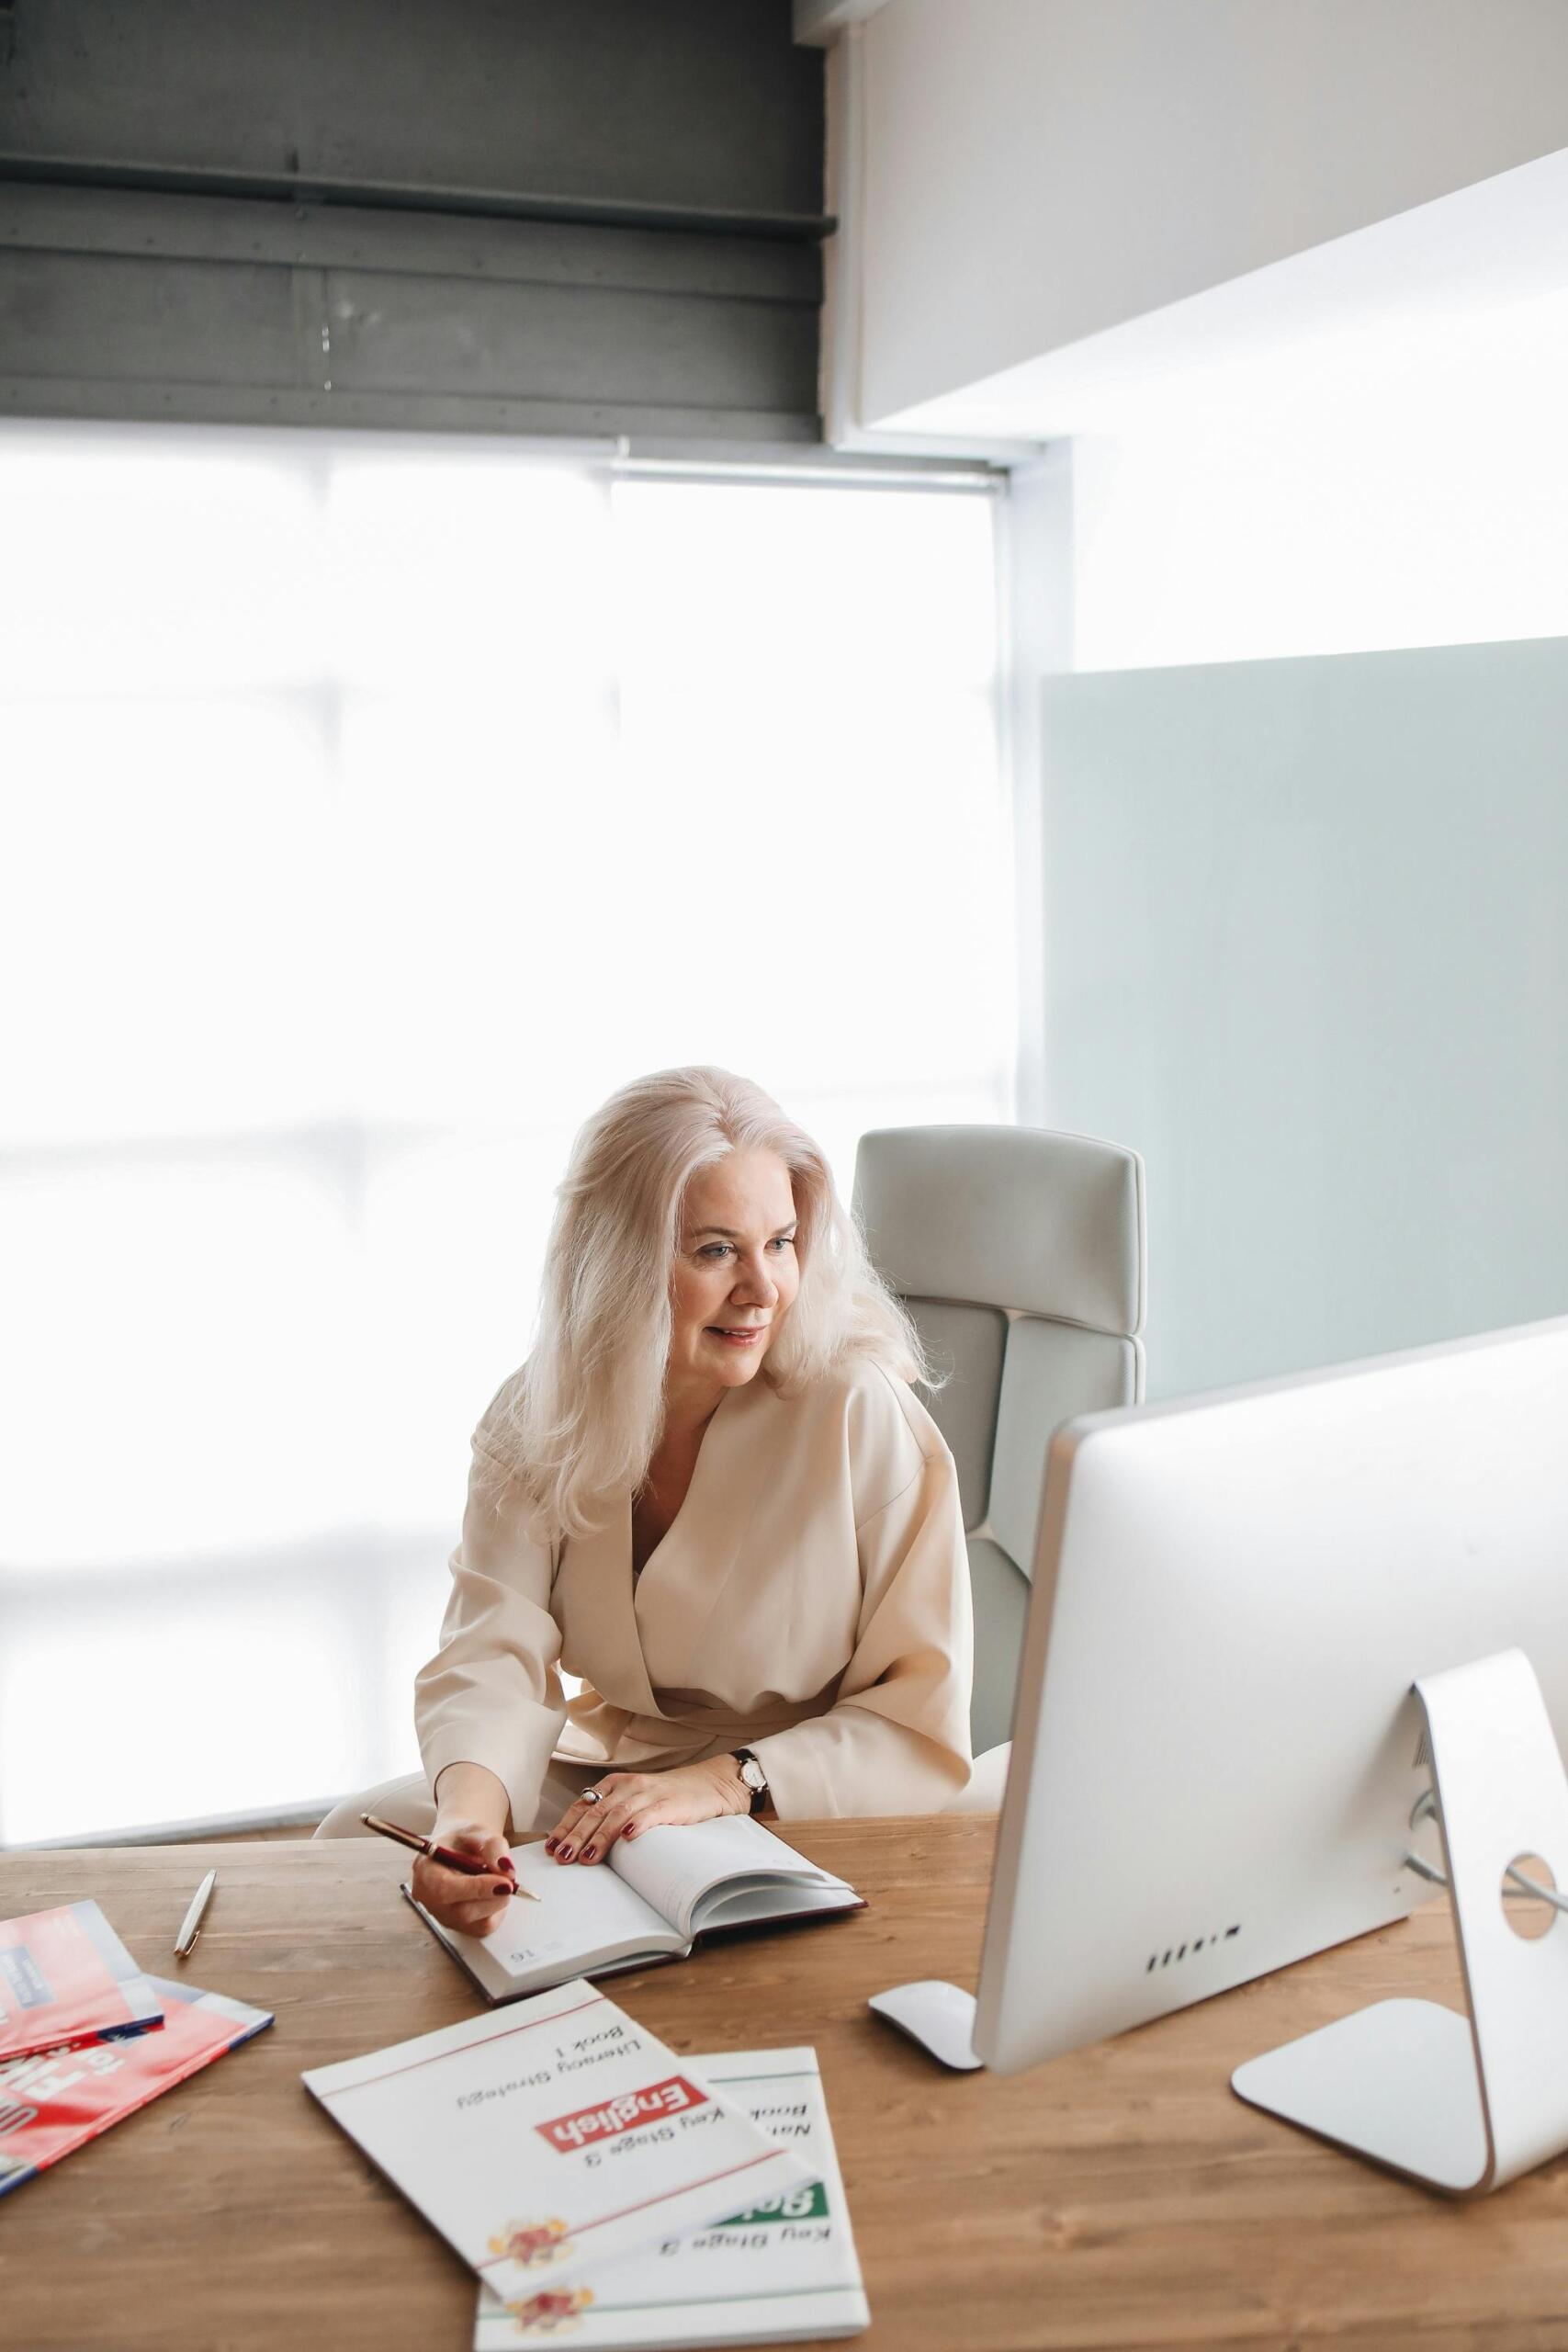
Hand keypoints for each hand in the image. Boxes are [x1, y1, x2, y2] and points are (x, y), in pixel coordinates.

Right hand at [410, 1817, 515, 1937]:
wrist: (461, 1849)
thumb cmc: (465, 1840)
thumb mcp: (478, 1831)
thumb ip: (493, 1846)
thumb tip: (506, 1869)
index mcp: (425, 1870)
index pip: (445, 1889)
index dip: (476, 1889)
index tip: (504, 1883)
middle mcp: (428, 1898)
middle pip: (461, 1912)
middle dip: (493, 1897)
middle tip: (510, 1881)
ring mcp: (441, 1915)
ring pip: (475, 1923)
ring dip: (496, 1902)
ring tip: (496, 1880)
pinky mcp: (457, 1927)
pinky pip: (482, 1928)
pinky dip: (495, 1911)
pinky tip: (492, 1893)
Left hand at [546, 1759, 750, 1865]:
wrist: (707, 1785)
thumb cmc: (666, 1798)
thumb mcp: (633, 1801)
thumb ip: (609, 1814)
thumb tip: (579, 1843)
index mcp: (615, 1785)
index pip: (582, 1806)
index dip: (565, 1826)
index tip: (551, 1847)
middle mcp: (628, 1786)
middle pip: (596, 1812)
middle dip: (576, 1836)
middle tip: (562, 1857)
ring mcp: (649, 1794)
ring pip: (618, 1814)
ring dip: (600, 1836)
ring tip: (588, 1857)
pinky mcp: (670, 1804)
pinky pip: (651, 1813)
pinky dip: (638, 1824)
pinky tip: (628, 1836)